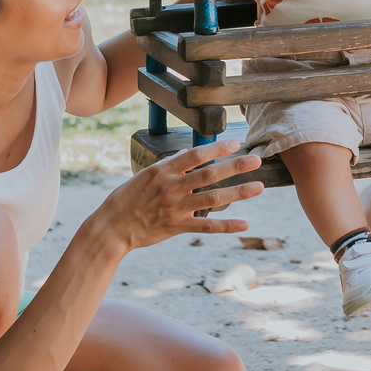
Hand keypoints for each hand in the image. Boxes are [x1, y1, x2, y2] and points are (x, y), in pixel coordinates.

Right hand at [102, 139, 262, 250]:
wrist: (112, 226)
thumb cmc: (127, 198)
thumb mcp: (146, 175)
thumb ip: (169, 164)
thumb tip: (186, 153)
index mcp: (163, 170)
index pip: (195, 155)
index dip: (216, 148)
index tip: (235, 143)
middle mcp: (172, 187)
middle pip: (209, 174)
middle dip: (235, 166)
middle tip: (257, 160)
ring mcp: (176, 208)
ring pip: (212, 198)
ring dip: (238, 192)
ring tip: (259, 187)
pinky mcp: (176, 227)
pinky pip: (206, 226)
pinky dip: (226, 225)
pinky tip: (245, 223)